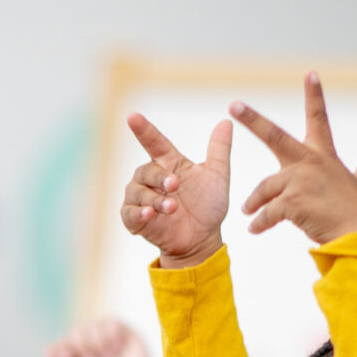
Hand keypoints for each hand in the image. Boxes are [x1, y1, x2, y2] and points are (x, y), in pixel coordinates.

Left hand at [42, 319, 152, 356]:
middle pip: (76, 331)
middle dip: (83, 348)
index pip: (64, 340)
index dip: (66, 349)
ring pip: (92, 326)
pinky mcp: (124, 332)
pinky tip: (118, 351)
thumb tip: (50, 349)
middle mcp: (92, 346)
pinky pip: (110, 323)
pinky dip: (111, 339)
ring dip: (98, 346)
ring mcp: (108, 338)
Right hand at [121, 113, 232, 267]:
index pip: (154, 142)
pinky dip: (139, 213)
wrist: (201, 239)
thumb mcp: (217, 177)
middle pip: (146, 170)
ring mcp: (140, 198)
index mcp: (168, 163)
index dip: (143, 129)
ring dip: (154, 199)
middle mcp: (150, 178)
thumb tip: (226, 121)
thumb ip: (219, 150)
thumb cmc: (207, 206)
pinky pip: (130, 212)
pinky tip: (149, 214)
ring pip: (138, 192)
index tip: (132, 116)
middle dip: (159, 177)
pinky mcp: (134, 218)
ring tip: (172, 207)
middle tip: (174, 185)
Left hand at [230, 72, 356, 245]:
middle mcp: (310, 162)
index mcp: (324, 156)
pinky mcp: (293, 201)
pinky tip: (255, 229)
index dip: (315, 95)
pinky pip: (267, 211)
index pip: (319, 119)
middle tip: (233, 104)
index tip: (310, 73)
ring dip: (254, 202)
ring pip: (265, 187)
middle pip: (275, 135)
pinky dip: (260, 222)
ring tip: (249, 213)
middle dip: (252, 119)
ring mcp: (301, 180)